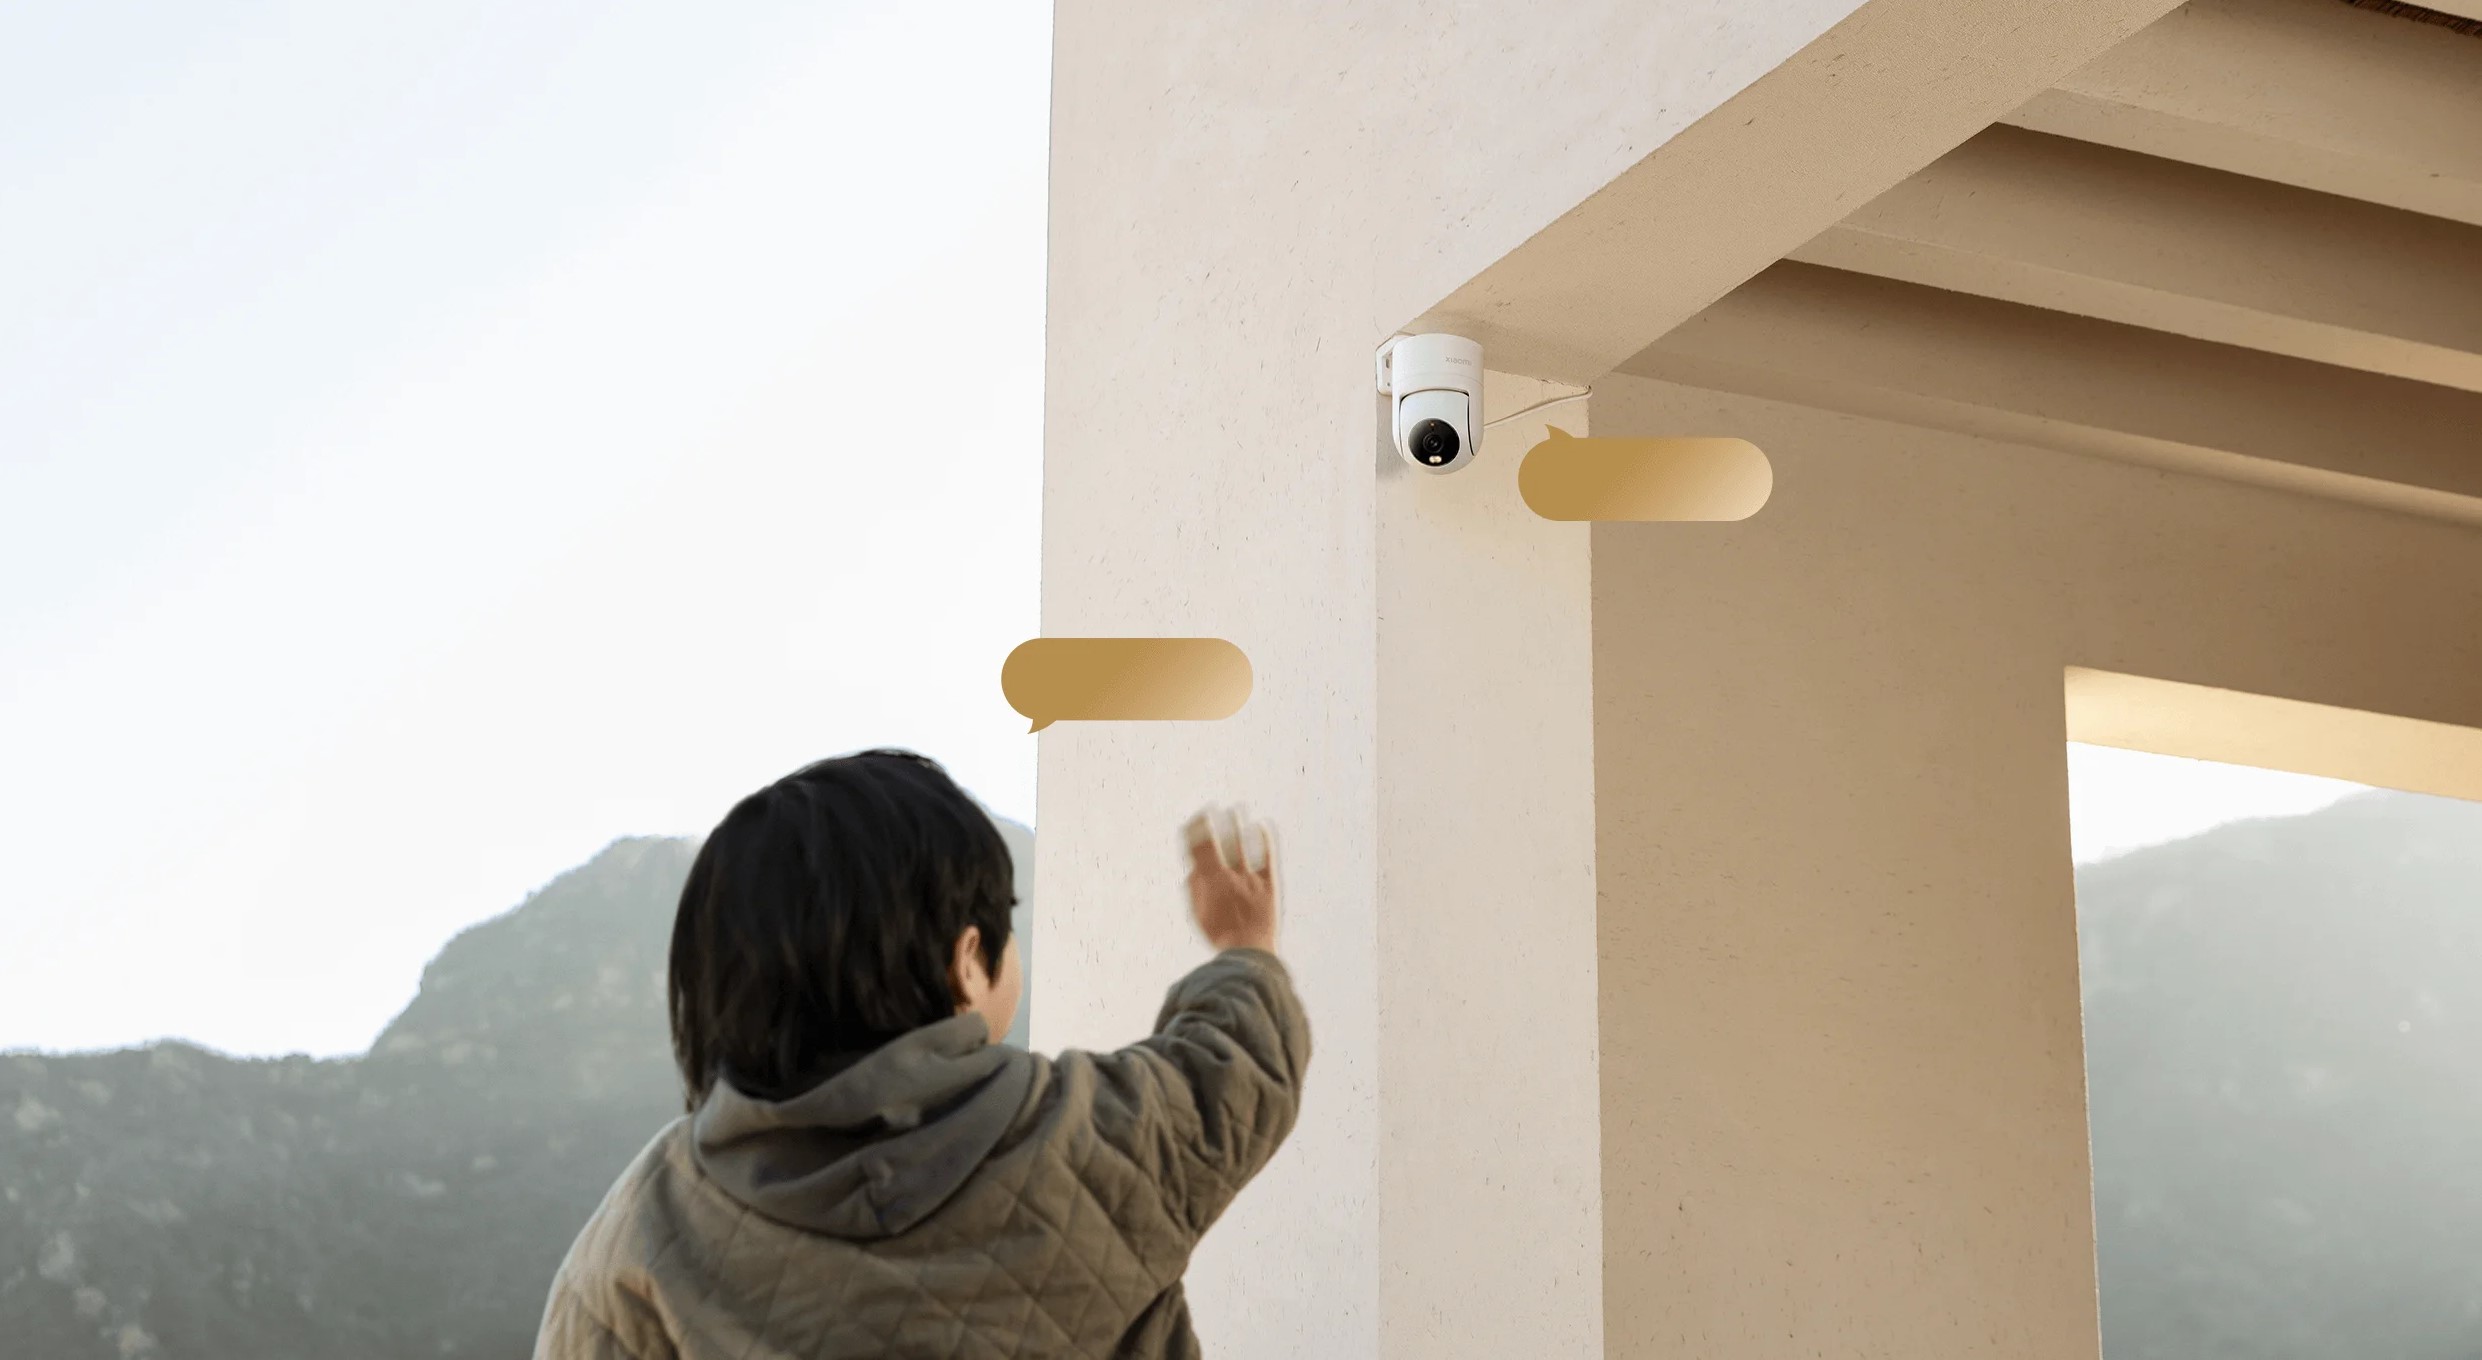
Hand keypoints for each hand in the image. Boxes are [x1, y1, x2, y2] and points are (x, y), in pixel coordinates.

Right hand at [1183, 805, 1279, 954]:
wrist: (1248, 952)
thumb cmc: (1221, 936)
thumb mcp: (1199, 915)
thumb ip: (1194, 890)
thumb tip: (1192, 870)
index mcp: (1209, 884)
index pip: (1198, 850)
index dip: (1195, 831)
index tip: (1194, 818)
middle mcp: (1228, 876)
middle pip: (1219, 843)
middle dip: (1213, 823)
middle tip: (1210, 808)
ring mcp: (1250, 879)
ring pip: (1241, 845)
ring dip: (1237, 825)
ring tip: (1236, 809)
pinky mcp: (1269, 885)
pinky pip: (1266, 858)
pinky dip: (1264, 840)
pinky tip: (1262, 826)